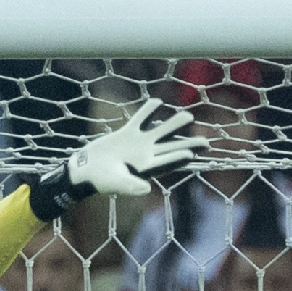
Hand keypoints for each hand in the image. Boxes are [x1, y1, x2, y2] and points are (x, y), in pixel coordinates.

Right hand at [68, 98, 205, 195]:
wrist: (84, 171)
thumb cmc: (100, 180)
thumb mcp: (115, 184)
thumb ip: (131, 186)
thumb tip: (146, 188)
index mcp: (146, 169)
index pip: (167, 162)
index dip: (179, 157)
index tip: (192, 153)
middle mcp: (146, 155)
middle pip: (171, 147)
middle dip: (189, 144)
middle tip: (206, 141)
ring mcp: (137, 144)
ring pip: (160, 131)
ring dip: (174, 124)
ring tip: (188, 116)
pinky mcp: (127, 134)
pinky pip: (140, 119)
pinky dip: (148, 111)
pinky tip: (158, 102)